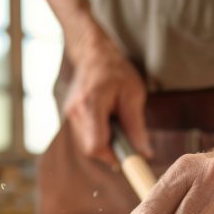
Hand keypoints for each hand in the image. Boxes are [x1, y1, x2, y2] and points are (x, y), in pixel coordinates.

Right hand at [63, 41, 152, 163]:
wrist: (93, 55)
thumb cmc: (116, 71)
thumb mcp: (133, 94)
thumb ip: (136, 126)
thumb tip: (144, 153)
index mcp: (91, 103)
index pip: (96, 145)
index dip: (112, 157)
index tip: (126, 159)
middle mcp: (76, 111)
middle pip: (90, 149)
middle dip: (110, 151)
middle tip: (126, 142)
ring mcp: (69, 114)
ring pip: (87, 145)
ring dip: (104, 143)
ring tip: (116, 126)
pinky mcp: (69, 116)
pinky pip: (84, 137)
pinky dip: (98, 136)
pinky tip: (107, 123)